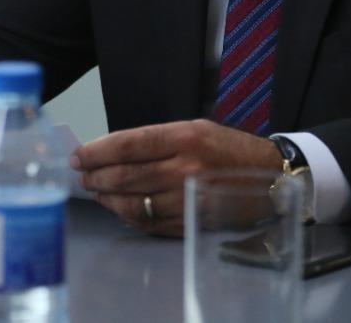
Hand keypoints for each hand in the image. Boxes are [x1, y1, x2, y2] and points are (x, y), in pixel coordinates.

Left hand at [71, 119, 279, 236]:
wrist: (271, 176)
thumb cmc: (229, 149)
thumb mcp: (197, 129)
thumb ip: (157, 140)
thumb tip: (113, 152)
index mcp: (186, 137)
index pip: (128, 145)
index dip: (97, 151)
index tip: (79, 156)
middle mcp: (186, 168)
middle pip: (126, 175)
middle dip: (97, 177)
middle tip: (83, 176)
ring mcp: (189, 199)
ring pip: (134, 203)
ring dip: (108, 199)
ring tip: (97, 192)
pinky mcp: (192, 223)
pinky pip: (150, 223)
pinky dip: (129, 216)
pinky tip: (119, 208)